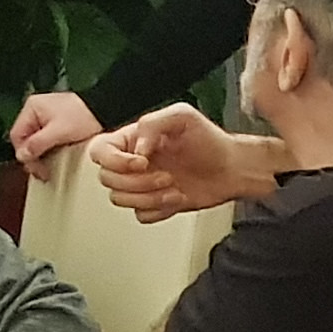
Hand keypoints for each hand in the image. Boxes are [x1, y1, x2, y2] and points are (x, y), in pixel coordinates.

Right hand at [8, 91, 103, 168]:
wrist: (104, 110)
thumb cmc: (84, 114)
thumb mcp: (59, 131)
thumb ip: (38, 143)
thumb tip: (23, 155)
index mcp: (32, 108)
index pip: (17, 136)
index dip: (24, 154)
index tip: (35, 167)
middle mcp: (36, 111)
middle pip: (26, 140)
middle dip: (33, 157)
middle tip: (42, 171)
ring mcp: (46, 118)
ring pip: (36, 142)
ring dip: (42, 155)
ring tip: (49, 167)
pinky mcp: (56, 124)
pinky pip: (46, 141)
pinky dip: (49, 151)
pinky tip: (55, 159)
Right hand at [89, 106, 284, 220]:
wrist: (232, 168)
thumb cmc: (210, 140)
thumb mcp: (182, 117)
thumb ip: (152, 124)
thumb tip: (135, 150)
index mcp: (133, 139)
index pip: (99, 150)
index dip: (115, 161)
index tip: (142, 162)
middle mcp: (133, 162)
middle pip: (107, 179)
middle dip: (138, 182)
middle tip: (165, 176)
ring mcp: (142, 184)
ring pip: (120, 199)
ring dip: (148, 197)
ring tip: (173, 187)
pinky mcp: (154, 203)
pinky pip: (140, 215)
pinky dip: (158, 210)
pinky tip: (177, 198)